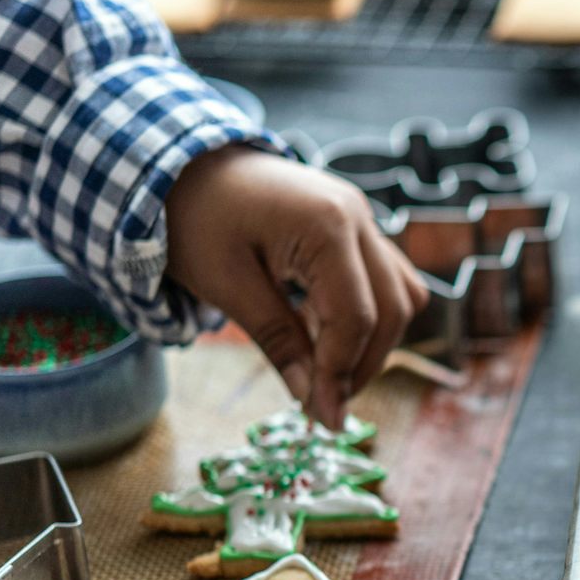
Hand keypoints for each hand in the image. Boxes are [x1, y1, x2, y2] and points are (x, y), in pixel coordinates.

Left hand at [164, 145, 427, 428]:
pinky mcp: (353, 225)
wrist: (178, 162)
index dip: (341, 374)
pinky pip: (384, 279)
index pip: (356, 317)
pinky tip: (325, 337)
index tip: (320, 418)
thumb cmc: (193, 217)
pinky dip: (367, 315)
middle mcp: (357, 216)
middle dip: (363, 364)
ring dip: (373, 341)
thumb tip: (315, 401)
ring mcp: (361, 217)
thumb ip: (279, 341)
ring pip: (401, 295)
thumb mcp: (226, 285)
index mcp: (326, 226)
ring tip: (326, 372)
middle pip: (393, 309)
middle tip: (324, 404)